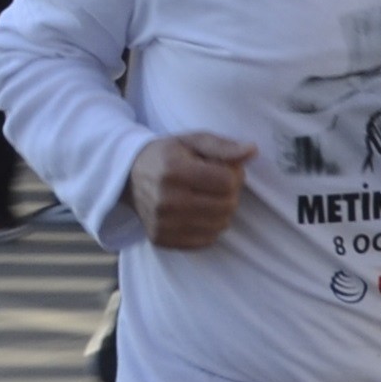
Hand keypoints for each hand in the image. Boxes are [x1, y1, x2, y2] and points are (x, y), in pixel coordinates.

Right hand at [129, 129, 256, 249]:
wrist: (128, 178)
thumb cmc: (168, 156)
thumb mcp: (193, 141)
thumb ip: (223, 147)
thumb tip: (252, 151)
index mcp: (173, 171)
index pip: (228, 182)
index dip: (233, 174)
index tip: (223, 169)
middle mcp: (165, 200)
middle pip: (227, 205)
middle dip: (230, 193)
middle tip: (216, 184)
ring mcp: (161, 223)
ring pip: (220, 225)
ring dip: (222, 211)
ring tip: (207, 197)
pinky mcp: (161, 239)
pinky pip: (206, 241)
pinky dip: (209, 227)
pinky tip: (198, 213)